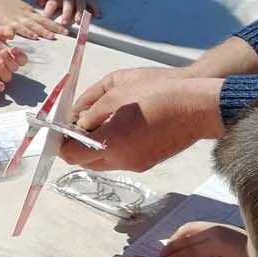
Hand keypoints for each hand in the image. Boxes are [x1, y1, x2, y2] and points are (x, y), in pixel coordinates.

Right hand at [0, 0, 65, 38]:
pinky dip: (27, 33)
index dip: (55, 24)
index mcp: (28, 11)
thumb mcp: (18, 9)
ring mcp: (17, 18)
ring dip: (43, 31)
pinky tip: (34, 37)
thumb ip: (27, 16)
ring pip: (33, 25)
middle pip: (42, 21)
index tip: (66, 30)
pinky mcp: (8, 22)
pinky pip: (19, 28)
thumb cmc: (1, 4)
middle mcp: (25, 14)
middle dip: (55, 27)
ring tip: (53, 37)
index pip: (44, 18)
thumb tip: (36, 24)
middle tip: (66, 33)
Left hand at [35, 0, 98, 25]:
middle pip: (67, 6)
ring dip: (79, 13)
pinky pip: (93, 3)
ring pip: (80, 6)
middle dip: (66, 14)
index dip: (47, 12)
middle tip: (64, 23)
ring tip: (79, 22)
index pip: (51, 5)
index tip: (44, 20)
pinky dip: (96, 9)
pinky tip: (98, 15)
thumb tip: (39, 2)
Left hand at [61, 75, 224, 171]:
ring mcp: (136, 165)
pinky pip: (119, 159)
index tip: (59, 125)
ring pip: (101, 162)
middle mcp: (121, 161)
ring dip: (93, 145)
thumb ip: (90, 110)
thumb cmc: (158, 92)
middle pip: (83, 161)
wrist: (198, 105)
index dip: (59, 140)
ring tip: (99, 120)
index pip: (70, 153)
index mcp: (110, 143)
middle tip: (76, 121)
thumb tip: (77, 122)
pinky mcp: (148, 163)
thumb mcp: (116, 92)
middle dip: (75, 143)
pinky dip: (111, 147)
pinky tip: (119, 126)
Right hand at [159, 220, 255, 256]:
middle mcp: (212, 231)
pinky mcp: (216, 224)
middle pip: (185, 239)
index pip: (189, 251)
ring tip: (167, 249)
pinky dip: (183, 232)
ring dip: (175, 238)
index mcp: (216, 244)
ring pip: (187, 229)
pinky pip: (194, 226)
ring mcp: (214, 225)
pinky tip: (179, 240)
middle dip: (171, 248)